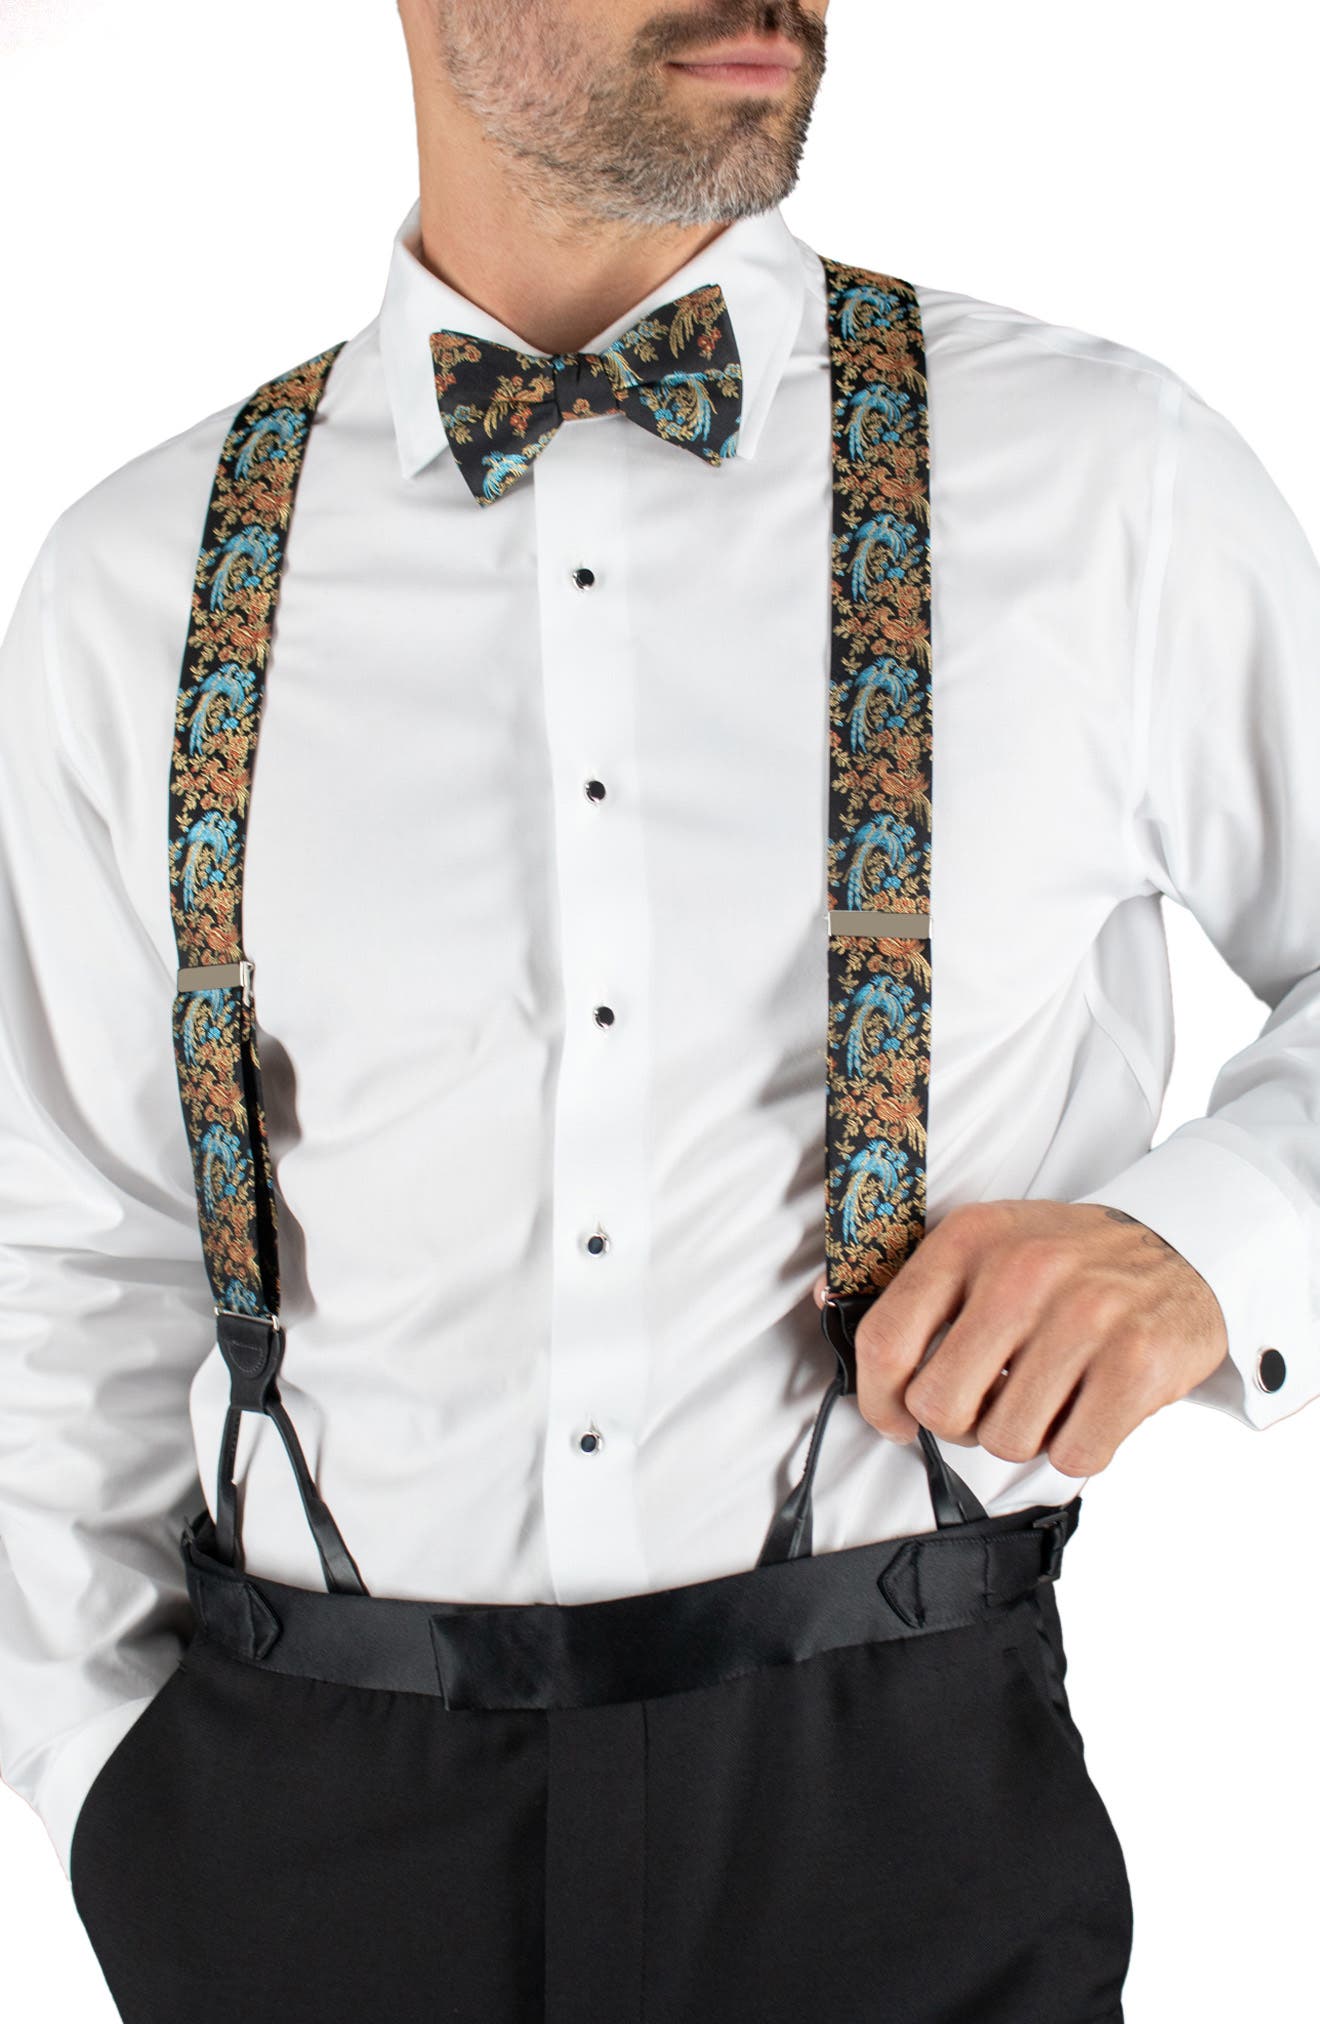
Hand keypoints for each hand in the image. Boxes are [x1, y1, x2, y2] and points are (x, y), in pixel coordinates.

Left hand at [811, 1200, 1229, 1477]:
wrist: (1181, 1249)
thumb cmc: (1064, 1262)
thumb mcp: (985, 1244)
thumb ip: (913, 1282)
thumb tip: (823, 1300)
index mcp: (969, 1240)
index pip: (886, 1341)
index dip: (877, 1401)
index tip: (894, 1421)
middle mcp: (1023, 1272)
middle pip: (941, 1406)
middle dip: (960, 1423)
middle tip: (990, 1403)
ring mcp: (1086, 1315)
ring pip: (1007, 1440)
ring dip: (1023, 1436)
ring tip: (1047, 1395)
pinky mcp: (1139, 1361)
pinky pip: (1073, 1455)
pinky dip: (1077, 1448)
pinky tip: (1087, 1407)